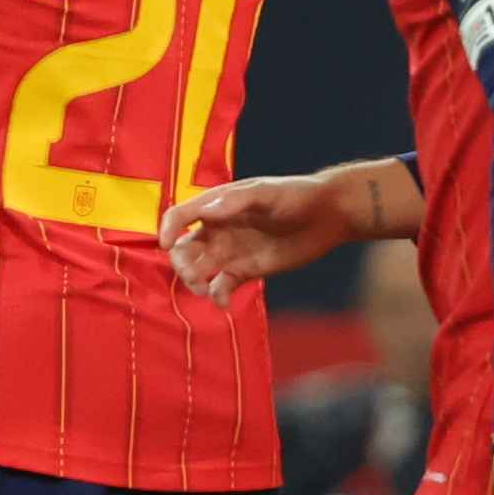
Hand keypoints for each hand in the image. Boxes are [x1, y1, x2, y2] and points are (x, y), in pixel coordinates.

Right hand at [163, 161, 408, 297]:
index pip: (179, 216)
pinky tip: (224, 302)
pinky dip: (218, 296)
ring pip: (198, 270)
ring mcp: (231, 251)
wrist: (327, 215)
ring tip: (207, 290)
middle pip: (183, 249)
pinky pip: (222, 287)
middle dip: (181, 264)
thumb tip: (205, 212)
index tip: (167, 244)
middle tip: (196, 276)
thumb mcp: (266, 193)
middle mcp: (218, 229)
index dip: (167, 229)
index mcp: (217, 205)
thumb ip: (235, 201)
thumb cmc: (295, 195)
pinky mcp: (246, 271)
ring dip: (195, 282)